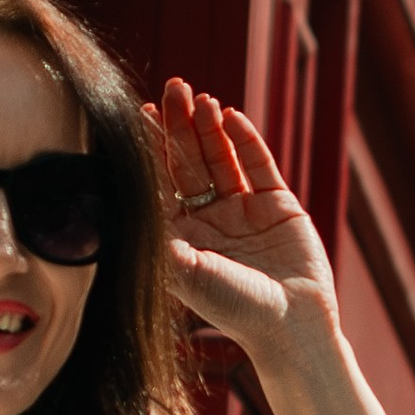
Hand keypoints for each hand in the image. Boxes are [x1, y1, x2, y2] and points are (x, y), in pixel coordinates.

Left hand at [150, 80, 340, 368]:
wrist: (292, 326)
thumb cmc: (234, 309)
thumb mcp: (187, 274)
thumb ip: (158, 241)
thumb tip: (122, 209)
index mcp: (182, 235)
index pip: (160, 181)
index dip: (150, 147)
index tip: (136, 114)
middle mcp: (210, 218)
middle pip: (189, 161)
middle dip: (180, 125)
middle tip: (172, 88)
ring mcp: (244, 210)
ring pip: (222, 158)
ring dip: (210, 126)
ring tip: (200, 98)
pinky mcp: (278, 204)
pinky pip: (258, 165)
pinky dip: (246, 140)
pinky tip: (231, 116)